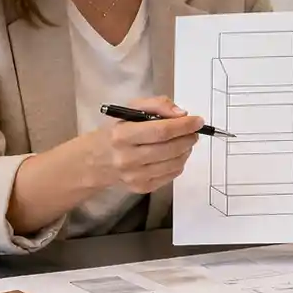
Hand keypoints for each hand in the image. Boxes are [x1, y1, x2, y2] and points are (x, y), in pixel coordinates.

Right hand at [80, 95, 202, 193]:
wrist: (94, 161)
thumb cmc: (115, 131)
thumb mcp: (130, 110)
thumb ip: (156, 105)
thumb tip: (181, 114)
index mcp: (122, 135)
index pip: (161, 131)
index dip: (184, 126)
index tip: (198, 121)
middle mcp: (127, 158)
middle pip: (170, 149)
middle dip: (189, 138)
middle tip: (194, 132)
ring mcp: (134, 176)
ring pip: (174, 163)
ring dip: (186, 150)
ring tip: (185, 142)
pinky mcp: (141, 188)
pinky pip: (171, 175)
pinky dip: (179, 163)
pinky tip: (175, 155)